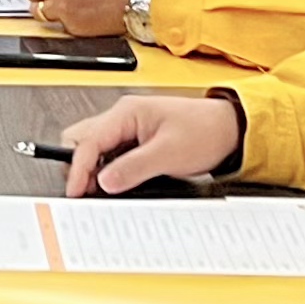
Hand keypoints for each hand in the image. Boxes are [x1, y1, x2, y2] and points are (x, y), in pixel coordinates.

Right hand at [59, 93, 242, 194]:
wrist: (229, 130)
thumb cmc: (204, 131)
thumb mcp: (168, 154)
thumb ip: (133, 168)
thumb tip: (104, 181)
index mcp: (127, 112)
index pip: (88, 141)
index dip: (78, 169)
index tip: (75, 191)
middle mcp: (123, 117)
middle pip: (81, 139)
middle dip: (79, 165)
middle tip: (85, 190)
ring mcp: (128, 128)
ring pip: (94, 147)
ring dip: (93, 168)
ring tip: (101, 189)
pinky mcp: (135, 140)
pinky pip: (110, 154)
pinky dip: (107, 169)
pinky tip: (116, 182)